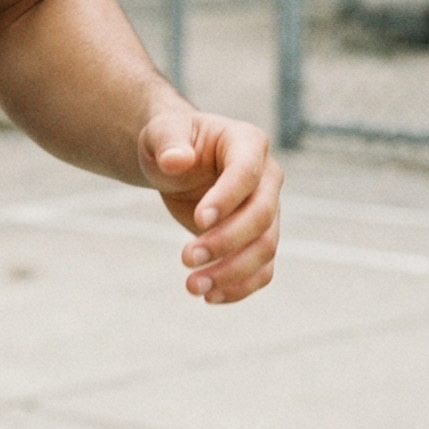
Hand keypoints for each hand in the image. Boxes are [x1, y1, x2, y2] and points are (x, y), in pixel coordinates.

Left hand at [137, 109, 280, 304]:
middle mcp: (267, 177)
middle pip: (261, 216)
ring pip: (265, 247)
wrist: (176, 160)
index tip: (199, 221)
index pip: (246, 173)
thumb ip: (168, 142)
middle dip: (226, 242)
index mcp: (248, 143)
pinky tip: (211, 297)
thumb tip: (176, 160)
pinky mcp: (258, 237)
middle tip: (186, 258)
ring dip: (232, 272)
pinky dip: (241, 287)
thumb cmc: (171, 140)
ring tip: (193, 286)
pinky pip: (263, 269)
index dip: (227, 199)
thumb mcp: (161, 132)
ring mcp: (267, 209)